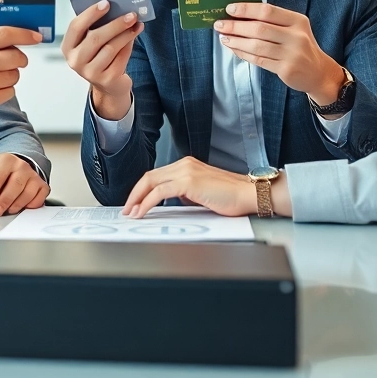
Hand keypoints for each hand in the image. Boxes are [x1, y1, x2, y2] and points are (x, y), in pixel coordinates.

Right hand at [0, 26, 41, 145]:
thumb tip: (18, 36)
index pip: (5, 34)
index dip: (24, 34)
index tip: (36, 36)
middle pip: (15, 56)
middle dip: (20, 60)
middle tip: (14, 62)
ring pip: (15, 75)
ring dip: (9, 77)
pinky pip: (10, 91)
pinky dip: (4, 91)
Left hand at [0, 153, 49, 216]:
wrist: (17, 163)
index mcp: (5, 161)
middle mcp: (21, 167)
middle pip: (13, 187)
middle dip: (2, 203)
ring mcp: (34, 177)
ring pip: (26, 195)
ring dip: (14, 207)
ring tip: (4, 212)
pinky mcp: (42, 187)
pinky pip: (37, 201)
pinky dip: (28, 207)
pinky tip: (18, 208)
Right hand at [60, 1, 143, 119]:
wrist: (108, 85)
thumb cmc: (99, 57)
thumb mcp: (92, 43)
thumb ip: (97, 27)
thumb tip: (117, 9)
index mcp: (68, 47)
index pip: (76, 27)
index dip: (91, 13)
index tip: (106, 3)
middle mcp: (76, 61)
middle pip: (95, 38)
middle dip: (115, 24)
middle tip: (130, 14)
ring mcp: (90, 73)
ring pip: (110, 48)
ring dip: (126, 34)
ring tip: (136, 24)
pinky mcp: (107, 80)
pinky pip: (120, 58)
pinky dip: (129, 46)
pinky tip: (134, 37)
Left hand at [122, 156, 290, 218]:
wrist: (249, 194)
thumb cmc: (232, 197)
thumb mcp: (203, 193)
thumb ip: (187, 193)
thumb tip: (174, 201)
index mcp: (187, 165)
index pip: (156, 175)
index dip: (142, 189)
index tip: (134, 202)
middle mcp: (184, 164)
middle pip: (149, 177)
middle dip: (134, 194)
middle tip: (127, 209)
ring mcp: (186, 171)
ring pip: (151, 182)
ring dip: (137, 199)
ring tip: (131, 212)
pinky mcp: (188, 181)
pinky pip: (159, 192)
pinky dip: (146, 203)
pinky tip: (142, 212)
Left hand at [214, 3, 346, 104]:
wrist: (318, 72)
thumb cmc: (300, 47)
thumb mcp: (293, 29)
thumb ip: (272, 22)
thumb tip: (240, 15)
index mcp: (297, 20)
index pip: (268, 11)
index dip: (247, 9)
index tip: (229, 9)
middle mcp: (296, 36)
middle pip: (260, 28)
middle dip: (236, 26)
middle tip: (220, 25)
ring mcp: (292, 54)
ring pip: (257, 46)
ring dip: (236, 41)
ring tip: (224, 38)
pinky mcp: (286, 69)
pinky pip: (259, 60)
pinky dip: (243, 54)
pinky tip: (234, 49)